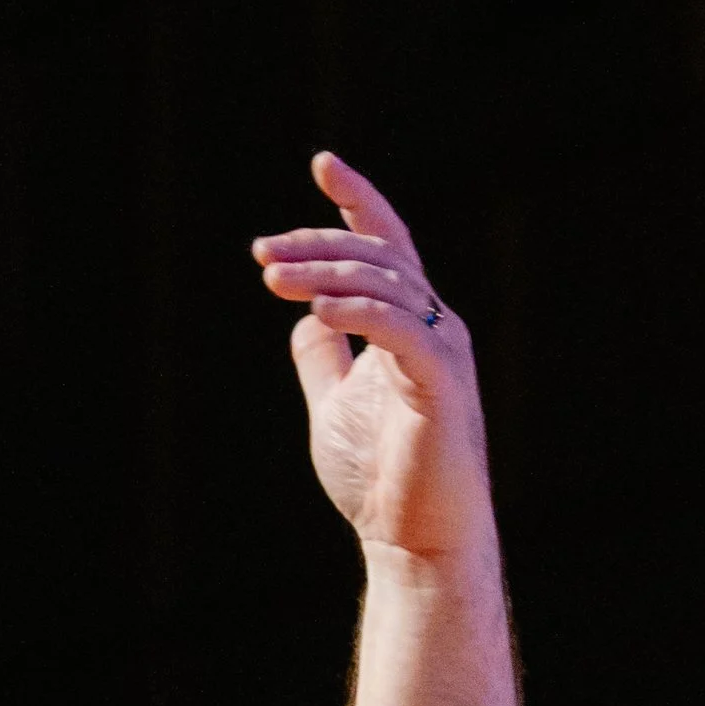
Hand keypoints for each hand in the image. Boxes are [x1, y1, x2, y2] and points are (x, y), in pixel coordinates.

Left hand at [252, 150, 492, 566]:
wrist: (416, 541)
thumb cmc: (381, 480)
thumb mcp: (335, 405)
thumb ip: (324, 358)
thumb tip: (305, 318)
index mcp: (412, 325)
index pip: (388, 245)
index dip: (358, 200)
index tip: (321, 164)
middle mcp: (435, 326)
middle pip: (377, 257)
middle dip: (317, 245)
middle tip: (261, 252)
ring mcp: (443, 351)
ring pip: (384, 285)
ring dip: (324, 275)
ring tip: (272, 278)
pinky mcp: (442, 383)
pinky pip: (399, 328)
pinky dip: (359, 312)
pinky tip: (314, 310)